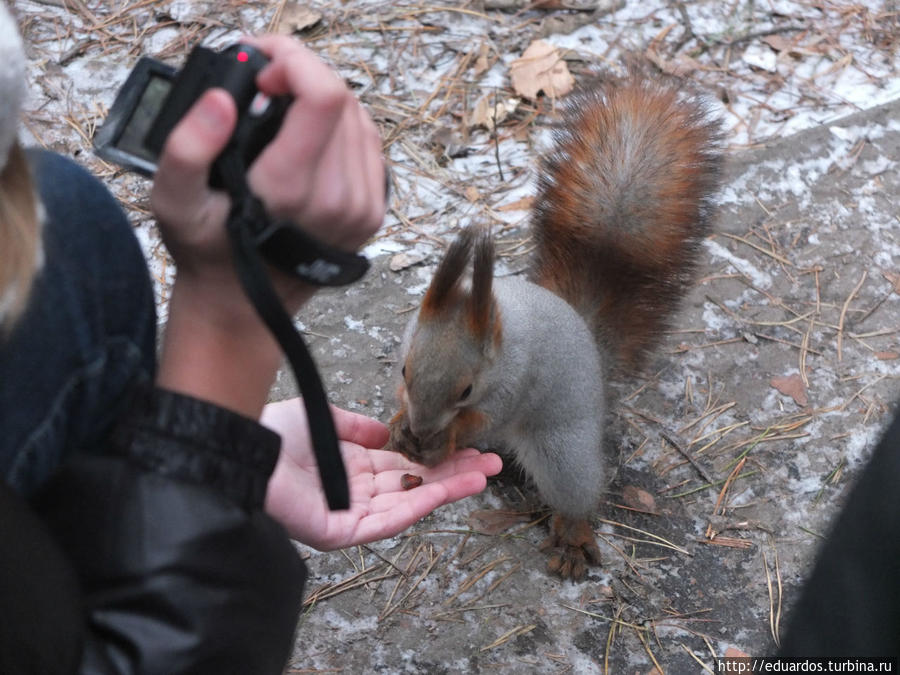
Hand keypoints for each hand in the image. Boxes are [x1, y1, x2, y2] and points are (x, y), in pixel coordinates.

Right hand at [150, 34, 385, 417]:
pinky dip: (342, 126)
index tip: (263, 68)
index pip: (325, 96)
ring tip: (284, 104)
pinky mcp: (371, 213)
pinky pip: (369, 147)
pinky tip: (311, 132)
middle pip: (343, 100)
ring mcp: (361, 208)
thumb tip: (222, 99)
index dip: (296, 63)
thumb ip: (187, 147)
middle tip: (266, 80)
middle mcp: (338, 199)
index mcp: (292, 189)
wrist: (243, 306)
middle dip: (304, 75)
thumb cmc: (209, 253)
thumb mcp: (174, 202)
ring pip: (359, 119)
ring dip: (323, 99)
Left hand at [261, 399, 502, 549]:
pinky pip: (386, 521)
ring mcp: (351, 513)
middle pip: (415, 485)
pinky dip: (417, 506)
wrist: (244, 448)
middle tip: (493, 464)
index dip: (438, 457)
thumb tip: (388, 432)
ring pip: (408, 503)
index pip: (406, 465)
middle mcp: (357, 491)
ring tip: (483, 475)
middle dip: (454, 474)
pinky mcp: (341, 532)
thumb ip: (356, 426)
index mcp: (353, 467)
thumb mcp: (324, 419)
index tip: (472, 448)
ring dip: (447, 490)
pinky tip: (445, 490)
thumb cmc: (274, 433)